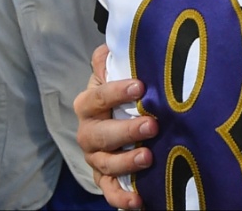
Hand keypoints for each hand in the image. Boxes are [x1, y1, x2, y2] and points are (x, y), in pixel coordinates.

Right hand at [73, 45, 155, 209]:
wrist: (116, 120)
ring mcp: (97, 157)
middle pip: (100, 135)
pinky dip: (122, 198)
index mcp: (90, 104)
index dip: (116, 92)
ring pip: (106, 164)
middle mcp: (89, 132)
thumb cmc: (121, 94)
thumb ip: (110, 60)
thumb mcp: (115, 73)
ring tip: (149, 156)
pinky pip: (110, 191)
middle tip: (152, 124)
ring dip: (127, 162)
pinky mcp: (106, 178)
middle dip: (126, 130)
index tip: (140, 86)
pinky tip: (139, 200)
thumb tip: (110, 46)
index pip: (98, 97)